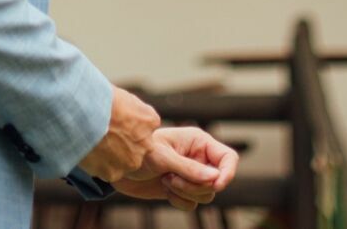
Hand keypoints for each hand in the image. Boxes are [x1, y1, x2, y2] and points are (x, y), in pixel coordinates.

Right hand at [77, 87, 160, 181]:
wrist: (80, 112)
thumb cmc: (98, 97)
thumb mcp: (121, 96)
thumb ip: (129, 108)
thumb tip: (123, 112)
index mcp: (150, 120)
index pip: (146, 126)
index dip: (128, 124)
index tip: (115, 121)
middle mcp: (146, 143)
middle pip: (137, 147)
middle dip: (123, 143)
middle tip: (103, 135)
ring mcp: (131, 160)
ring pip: (123, 162)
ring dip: (111, 156)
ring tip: (92, 144)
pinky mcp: (115, 173)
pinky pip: (107, 171)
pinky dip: (98, 165)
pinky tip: (87, 153)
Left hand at [113, 126, 238, 210]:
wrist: (118, 165)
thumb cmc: (138, 151)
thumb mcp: (163, 157)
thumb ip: (189, 168)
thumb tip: (215, 179)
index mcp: (198, 142)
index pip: (228, 158)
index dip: (227, 173)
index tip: (215, 184)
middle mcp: (198, 158)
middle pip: (218, 181)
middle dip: (196, 185)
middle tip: (172, 178)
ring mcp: (191, 175)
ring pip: (207, 195)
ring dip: (185, 193)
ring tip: (165, 180)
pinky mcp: (182, 190)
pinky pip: (193, 204)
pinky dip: (179, 201)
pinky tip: (164, 189)